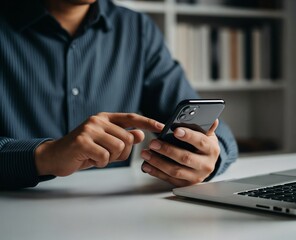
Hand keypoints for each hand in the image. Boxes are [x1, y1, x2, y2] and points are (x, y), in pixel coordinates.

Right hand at [35, 113, 163, 176]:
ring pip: (118, 147)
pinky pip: (105, 156)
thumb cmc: (83, 150)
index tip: (161, 127)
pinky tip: (90, 159)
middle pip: (127, 138)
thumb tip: (140, 134)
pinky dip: (100, 162)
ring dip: (111, 158)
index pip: (131, 117)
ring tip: (98, 156)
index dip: (147, 122)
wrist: (56, 156)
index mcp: (105, 118)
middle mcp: (98, 120)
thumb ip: (122, 137)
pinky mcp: (83, 141)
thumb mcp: (105, 142)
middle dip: (122, 153)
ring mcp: (90, 129)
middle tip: (108, 156)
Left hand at [140, 119, 219, 186]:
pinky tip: (147, 165)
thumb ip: (206, 126)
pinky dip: (156, 172)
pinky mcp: (186, 184)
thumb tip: (213, 119)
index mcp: (212, 149)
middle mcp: (206, 165)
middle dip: (167, 150)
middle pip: (185, 158)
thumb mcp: (207, 134)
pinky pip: (169, 179)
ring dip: (158, 162)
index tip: (175, 130)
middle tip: (153, 143)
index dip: (188, 136)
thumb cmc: (203, 145)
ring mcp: (196, 176)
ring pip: (175, 171)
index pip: (200, 142)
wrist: (205, 162)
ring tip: (146, 153)